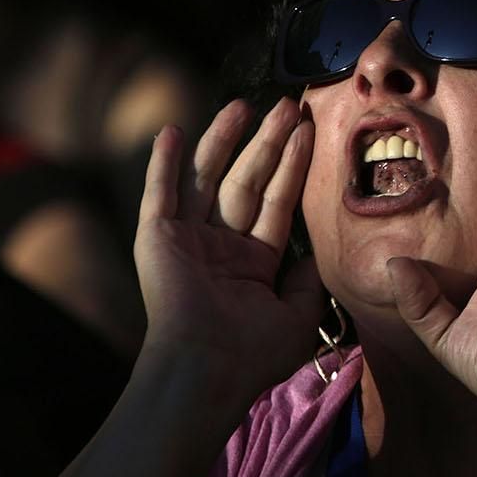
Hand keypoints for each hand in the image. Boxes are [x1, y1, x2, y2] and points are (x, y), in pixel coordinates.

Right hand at [134, 97, 324, 408]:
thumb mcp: (299, 316)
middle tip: (285, 105)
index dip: (293, 165)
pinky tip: (172, 130)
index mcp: (252, 264)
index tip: (307, 129)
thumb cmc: (253, 354)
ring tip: (244, 105)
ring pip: (208, 178)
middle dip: (267, 143)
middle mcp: (219, 247)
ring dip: (224, 140)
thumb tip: (318, 254)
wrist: (208, 371)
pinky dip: (163, 163)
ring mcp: (187, 241)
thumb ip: (310, 281)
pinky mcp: (157, 239)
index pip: (277, 202)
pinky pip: (160, 194)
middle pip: (247, 181)